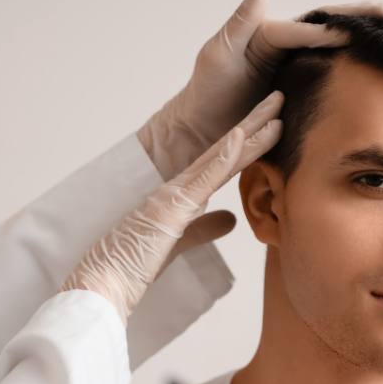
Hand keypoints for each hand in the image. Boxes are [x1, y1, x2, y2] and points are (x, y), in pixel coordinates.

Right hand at [62, 92, 283, 323]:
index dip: (250, 142)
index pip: (223, 163)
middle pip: (225, 150)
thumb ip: (205, 228)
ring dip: (249, 130)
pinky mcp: (170, 210)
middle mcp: (177, 188)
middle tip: (280, 97)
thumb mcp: (179, 244)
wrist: (102, 286)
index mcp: (181, 195)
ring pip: (219, 156)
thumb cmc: (131, 266)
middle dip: (255, 123)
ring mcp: (173, 195)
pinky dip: (223, 157)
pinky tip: (242, 136)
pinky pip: (201, 179)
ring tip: (275, 107)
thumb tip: (231, 219)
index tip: (273, 122)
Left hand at [137, 0, 382, 179]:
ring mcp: (293, 67)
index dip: (330, 30)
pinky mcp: (297, 90)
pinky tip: (373, 71)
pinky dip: (351, 70)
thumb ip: (242, 18)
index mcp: (269, 33)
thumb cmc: (205, 91)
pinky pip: (328, 77)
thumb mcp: (220, 52)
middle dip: (359, 18)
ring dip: (362, 42)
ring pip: (333, 50)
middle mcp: (285, 45)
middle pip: (328, 26)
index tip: (353, 35)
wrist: (202, 129)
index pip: (306, 28)